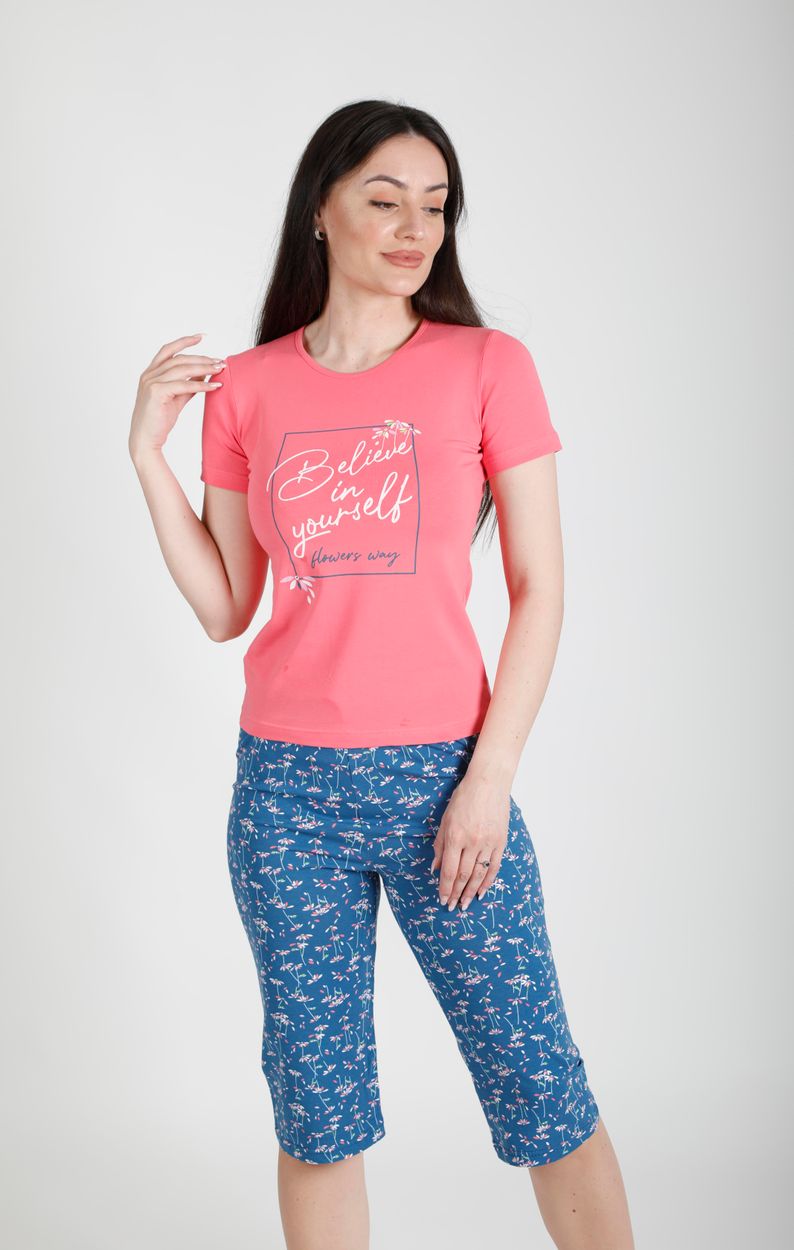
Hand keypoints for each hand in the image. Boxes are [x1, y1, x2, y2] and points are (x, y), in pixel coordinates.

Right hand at [128, 333, 226, 461]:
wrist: (146, 440)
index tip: (202, 337)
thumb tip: (204, 372)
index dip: (184, 341)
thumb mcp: (177, 398)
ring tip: (220, 370)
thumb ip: (188, 384)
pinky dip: (201, 384)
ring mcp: (151, 382)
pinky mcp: (157, 392)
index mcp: (151, 373)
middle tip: (220, 361)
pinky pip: (184, 385)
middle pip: (179, 359)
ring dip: (204, 368)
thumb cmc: (159, 420)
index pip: (168, 350)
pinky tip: (214, 385)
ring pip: (182, 369)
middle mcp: (149, 375)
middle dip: (202, 358)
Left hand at [430, 778, 508, 910]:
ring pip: (479, 874)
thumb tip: (435, 869)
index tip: (442, 900)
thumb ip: (440, 845)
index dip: (445, 888)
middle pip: (463, 876)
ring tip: (466, 904)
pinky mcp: (501, 842)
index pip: (449, 870)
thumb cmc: (463, 798)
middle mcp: (472, 842)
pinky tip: (482, 892)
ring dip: (471, 892)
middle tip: (452, 907)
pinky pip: (494, 867)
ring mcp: (488, 843)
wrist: (489, 783)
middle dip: (456, 894)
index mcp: (455, 836)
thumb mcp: (445, 819)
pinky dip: (488, 881)